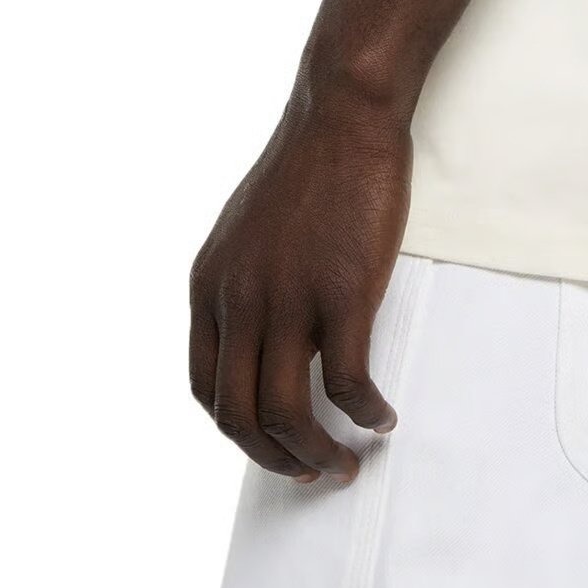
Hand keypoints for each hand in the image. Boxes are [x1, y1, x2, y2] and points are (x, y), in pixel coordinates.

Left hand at [188, 94, 411, 481]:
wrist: (342, 117)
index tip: (271, 444)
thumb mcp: (248, 231)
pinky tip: (381, 415)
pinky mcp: (342, 291)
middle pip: (238, 415)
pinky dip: (363, 412)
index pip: (205, 388)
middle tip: (311, 471)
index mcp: (209, 286)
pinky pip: (347, 381)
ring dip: (315, 452)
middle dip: (274, 458)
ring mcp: (288, 298)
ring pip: (286, 412)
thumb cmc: (308, 167)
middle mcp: (238, 300)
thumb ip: (245, 285)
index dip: (236, 431)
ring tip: (345, 460)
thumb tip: (266, 338)